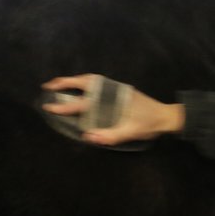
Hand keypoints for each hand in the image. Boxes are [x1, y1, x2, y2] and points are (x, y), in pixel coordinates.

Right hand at [41, 74, 184, 145]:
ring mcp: (116, 88)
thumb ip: (111, 135)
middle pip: (85, 82)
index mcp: (112, 100)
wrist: (166, 115)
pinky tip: (79, 86)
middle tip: (47, 85)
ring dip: (74, 80)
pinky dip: (84, 81)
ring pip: (91, 79)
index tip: (50, 107)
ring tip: (59, 83)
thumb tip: (89, 136)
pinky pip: (98, 81)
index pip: (84, 103)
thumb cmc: (149, 124)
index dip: (66, 106)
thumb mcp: (131, 132)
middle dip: (65, 82)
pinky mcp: (119, 89)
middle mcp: (112, 90)